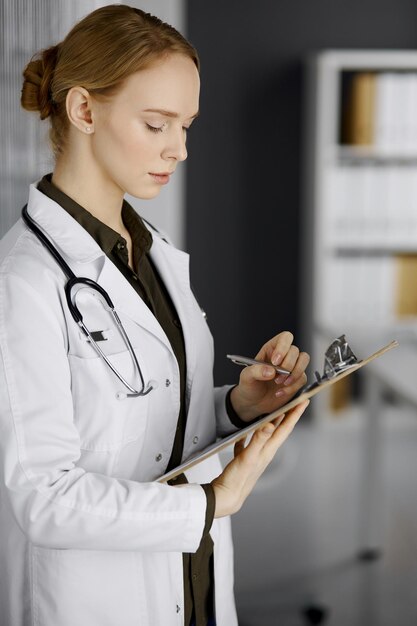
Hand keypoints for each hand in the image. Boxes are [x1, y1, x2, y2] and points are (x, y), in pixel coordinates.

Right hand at [212, 400, 308, 516]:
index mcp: (268, 450)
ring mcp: (255, 456)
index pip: (285, 428)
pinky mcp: (244, 459)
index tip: (304, 400)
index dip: (295, 414)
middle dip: (289, 415)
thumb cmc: (238, 479)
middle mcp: (265, 452)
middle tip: (296, 401)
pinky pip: (249, 443)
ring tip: (277, 411)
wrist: (228, 497)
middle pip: (280, 430)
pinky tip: (245, 432)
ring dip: (273, 423)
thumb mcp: (249, 457)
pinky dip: (250, 435)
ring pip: (267, 435)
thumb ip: (258, 440)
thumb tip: (271, 424)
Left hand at [230, 331, 309, 421]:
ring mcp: (292, 366)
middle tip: (277, 377)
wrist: (254, 403)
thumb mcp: (246, 377)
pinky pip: (303, 378)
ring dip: (295, 373)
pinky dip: (292, 387)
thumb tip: (271, 371)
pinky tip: (280, 392)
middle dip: (288, 365)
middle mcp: (283, 355)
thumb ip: (255, 371)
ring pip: (304, 360)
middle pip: (295, 350)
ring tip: (280, 383)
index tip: (275, 362)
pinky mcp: (297, 379)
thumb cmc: (249, 386)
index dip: (283, 347)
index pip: (284, 338)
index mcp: (271, 349)